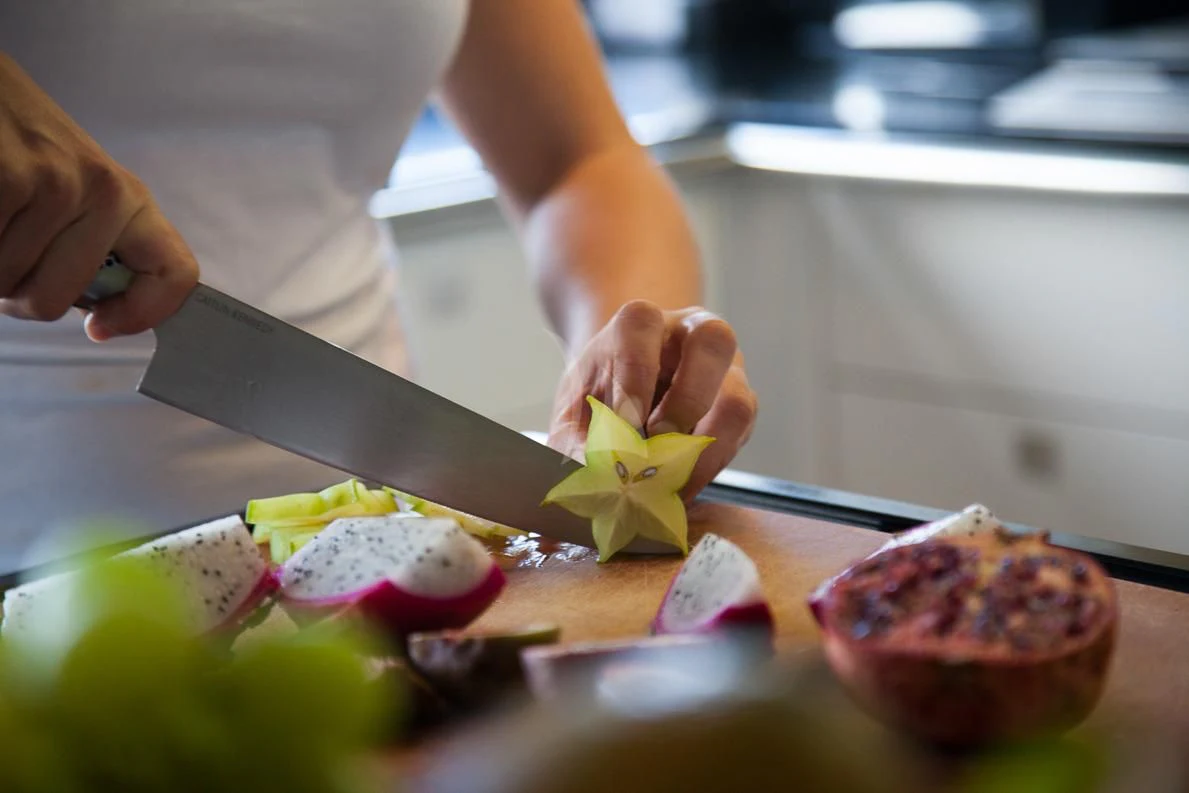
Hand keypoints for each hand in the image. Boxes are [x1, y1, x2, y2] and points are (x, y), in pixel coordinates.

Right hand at [0, 53, 198, 339]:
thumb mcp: (74, 187)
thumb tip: (100, 314)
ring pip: (6, 285)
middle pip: (52, 301)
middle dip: (13, 293)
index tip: (100, 326)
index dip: (142, 315)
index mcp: (129, 199)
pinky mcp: (9, 180)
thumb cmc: (17, 141)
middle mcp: (104, 192)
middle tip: (3, 252)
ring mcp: (55, 185)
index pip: (175, 274)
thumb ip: (93, 244)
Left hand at [548, 299, 757, 502]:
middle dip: (685, 401)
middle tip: (656, 441)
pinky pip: (740, 435)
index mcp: (642, 322)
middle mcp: (692, 332)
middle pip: (712, 341)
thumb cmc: (601, 393)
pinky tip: (680, 482)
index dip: (634, 375)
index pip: (643, 325)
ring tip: (671, 476)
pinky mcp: (740, 405)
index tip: (622, 421)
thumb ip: (574, 441)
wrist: (623, 390)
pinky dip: (710, 464)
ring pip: (737, 397)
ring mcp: (725, 368)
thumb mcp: (576, 409)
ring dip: (706, 445)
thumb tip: (595, 476)